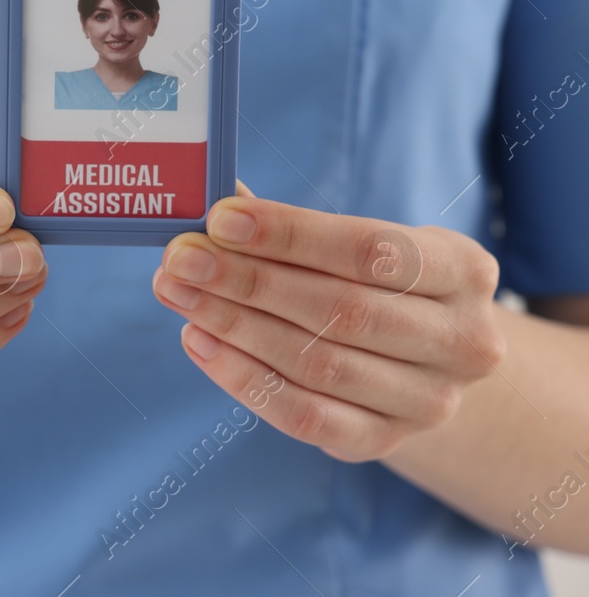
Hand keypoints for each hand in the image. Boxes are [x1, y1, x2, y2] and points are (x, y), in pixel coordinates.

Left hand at [151, 193, 506, 461]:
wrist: (424, 364)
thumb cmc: (376, 284)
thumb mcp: (360, 244)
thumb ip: (290, 225)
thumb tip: (212, 199)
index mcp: (464, 269)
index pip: (372, 250)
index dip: (291, 235)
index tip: (220, 219)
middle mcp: (462, 340)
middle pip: (342, 311)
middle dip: (248, 281)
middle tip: (181, 258)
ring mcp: (429, 401)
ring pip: (318, 364)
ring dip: (235, 325)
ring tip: (178, 292)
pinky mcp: (384, 442)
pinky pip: (305, 415)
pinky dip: (243, 378)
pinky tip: (198, 340)